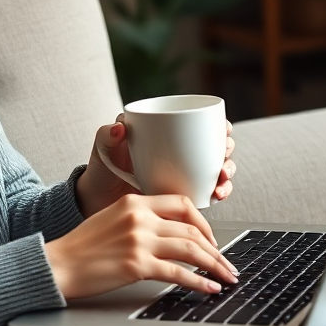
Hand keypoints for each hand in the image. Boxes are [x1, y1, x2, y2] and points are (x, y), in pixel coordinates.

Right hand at [42, 194, 238, 299]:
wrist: (57, 264)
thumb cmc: (80, 248)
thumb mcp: (111, 219)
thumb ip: (139, 219)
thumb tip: (169, 235)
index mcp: (134, 203)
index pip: (182, 204)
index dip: (204, 224)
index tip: (212, 240)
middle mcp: (139, 218)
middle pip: (192, 230)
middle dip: (216, 250)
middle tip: (227, 264)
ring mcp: (139, 241)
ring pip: (191, 250)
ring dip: (214, 266)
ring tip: (226, 277)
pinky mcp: (137, 265)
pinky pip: (178, 273)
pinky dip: (199, 282)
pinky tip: (208, 288)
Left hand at [75, 114, 236, 216]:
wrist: (99, 201)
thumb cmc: (101, 170)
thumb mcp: (103, 149)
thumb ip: (107, 135)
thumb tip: (120, 127)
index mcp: (166, 133)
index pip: (200, 124)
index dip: (219, 126)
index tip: (224, 131)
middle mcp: (180, 153)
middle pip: (215, 147)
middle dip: (227, 153)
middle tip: (222, 163)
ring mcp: (184, 174)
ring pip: (217, 170)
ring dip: (226, 174)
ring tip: (220, 183)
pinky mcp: (183, 195)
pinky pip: (208, 192)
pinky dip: (218, 193)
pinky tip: (216, 196)